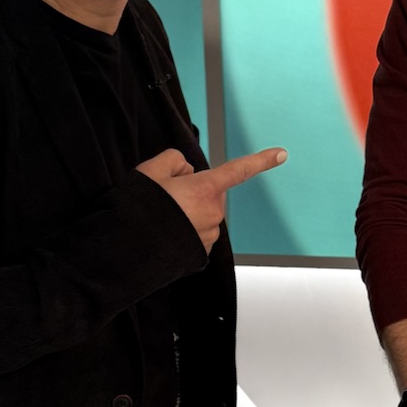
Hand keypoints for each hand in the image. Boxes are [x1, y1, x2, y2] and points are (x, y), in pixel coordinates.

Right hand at [137, 146, 285, 250]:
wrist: (124, 250)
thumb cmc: (138, 210)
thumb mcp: (150, 171)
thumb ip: (173, 160)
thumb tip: (186, 171)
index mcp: (205, 189)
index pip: (238, 170)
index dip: (261, 161)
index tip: (282, 154)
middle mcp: (213, 213)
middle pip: (211, 192)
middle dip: (195, 189)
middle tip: (165, 196)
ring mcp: (208, 235)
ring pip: (203, 213)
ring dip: (188, 211)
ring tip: (161, 217)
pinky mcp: (201, 253)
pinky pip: (197, 232)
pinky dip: (185, 229)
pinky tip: (166, 232)